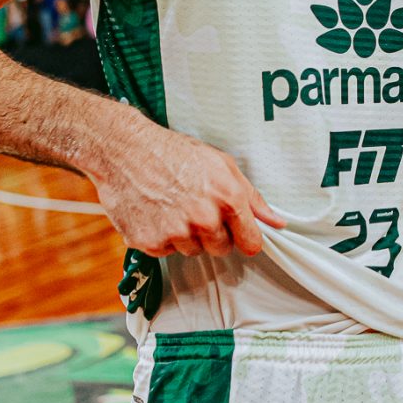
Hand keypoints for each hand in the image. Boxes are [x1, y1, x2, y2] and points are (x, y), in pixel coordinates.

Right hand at [94, 116, 286, 258]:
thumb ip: (253, 198)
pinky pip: (166, 252)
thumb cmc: (175, 153)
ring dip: (186, 235)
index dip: (245, 238)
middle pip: (221, 249)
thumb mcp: (222, 165)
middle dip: (213, 234)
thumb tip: (277, 222)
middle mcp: (204, 219)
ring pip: (192, 250)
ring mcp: (176, 233)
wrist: (125, 150)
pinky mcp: (149, 243)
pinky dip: (161, 237)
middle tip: (196, 208)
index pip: (251, 243)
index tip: (238, 234)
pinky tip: (156, 213)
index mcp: (228, 199)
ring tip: (173, 206)